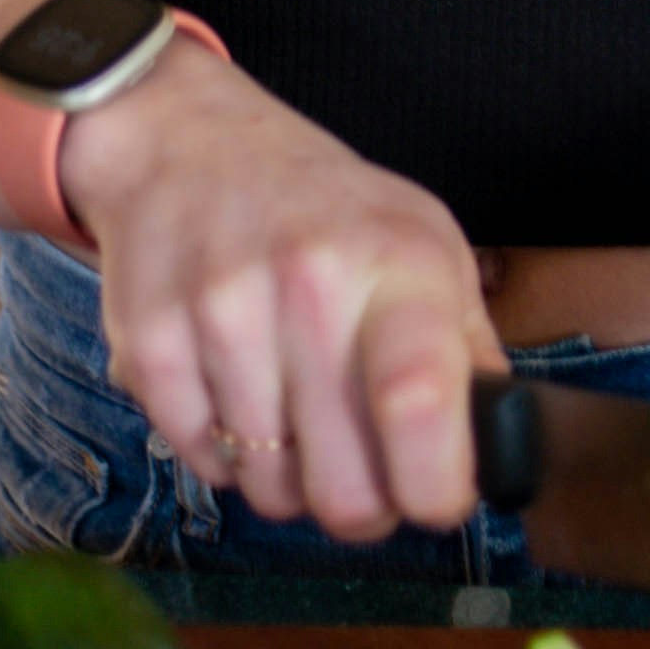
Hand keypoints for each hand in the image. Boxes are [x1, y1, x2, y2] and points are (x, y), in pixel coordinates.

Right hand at [59, 45, 505, 537]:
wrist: (186, 142)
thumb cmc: (325, 207)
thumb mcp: (424, 244)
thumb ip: (469, 348)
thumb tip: (500, 451)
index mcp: (398, 262)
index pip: (418, 401)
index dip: (435, 488)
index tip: (438, 501)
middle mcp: (308, 285)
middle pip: (343, 487)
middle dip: (363, 506)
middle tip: (364, 472)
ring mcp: (220, 315)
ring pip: (270, 491)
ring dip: (289, 476)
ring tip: (294, 410)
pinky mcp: (148, 343)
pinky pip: (204, 466)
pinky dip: (225, 454)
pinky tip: (236, 393)